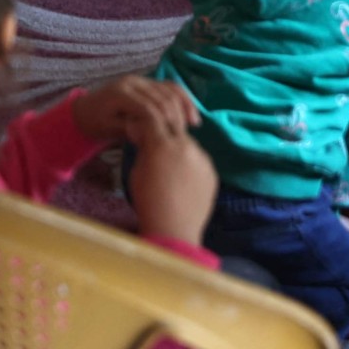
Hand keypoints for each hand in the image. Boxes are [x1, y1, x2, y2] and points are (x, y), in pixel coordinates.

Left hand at [73, 75, 198, 147]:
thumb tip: (150, 133)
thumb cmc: (95, 124)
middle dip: (176, 114)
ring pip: (168, 88)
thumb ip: (129, 130)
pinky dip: (181, 97)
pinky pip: (167, 86)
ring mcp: (140, 80)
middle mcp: (132, 82)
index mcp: (121, 94)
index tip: (174, 137)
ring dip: (183, 103)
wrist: (84, 111)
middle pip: (162, 96)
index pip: (149, 107)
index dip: (163, 122)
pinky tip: (189, 112)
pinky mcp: (146, 82)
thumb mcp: (108, 130)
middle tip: (186, 133)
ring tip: (194, 122)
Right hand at [127, 130, 216, 247]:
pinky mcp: (212, 172)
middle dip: (164, 131)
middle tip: (156, 143)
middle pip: (174, 126)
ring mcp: (202, 159)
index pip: (152, 117)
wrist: (174, 231)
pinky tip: (184, 180)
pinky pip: (199, 160)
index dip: (144, 120)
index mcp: (162, 144)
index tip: (140, 126)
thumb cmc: (148, 203)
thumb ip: (143, 147)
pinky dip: (190, 164)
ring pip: (188, 144)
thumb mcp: (137, 172)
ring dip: (179, 148)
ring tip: (171, 167)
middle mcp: (185, 146)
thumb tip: (141, 129)